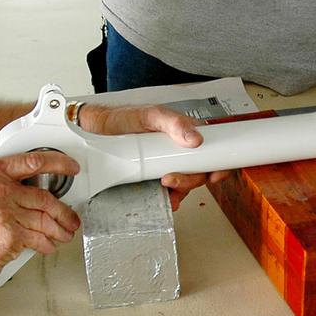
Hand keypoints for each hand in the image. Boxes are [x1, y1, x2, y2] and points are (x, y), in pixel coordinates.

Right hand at [0, 151, 82, 279]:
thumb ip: (0, 176)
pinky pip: (40, 237)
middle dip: (64, 211)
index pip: (34, 162)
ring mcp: (5, 212)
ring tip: (65, 232)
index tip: (71, 167)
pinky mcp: (11, 234)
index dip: (58, 163)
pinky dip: (48, 243)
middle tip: (71, 217)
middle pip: (46, 197)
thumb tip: (31, 174)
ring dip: (61, 229)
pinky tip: (49, 244)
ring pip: (46, 219)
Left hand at [77, 103, 227, 208]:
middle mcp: (180, 150)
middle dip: (191, 180)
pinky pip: (169, 191)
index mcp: (186, 133)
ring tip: (165, 189)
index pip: (213, 150)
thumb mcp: (151, 115)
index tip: (214, 175)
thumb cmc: (125, 119)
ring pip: (186, 184)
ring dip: (180, 191)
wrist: (96, 131)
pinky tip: (163, 199)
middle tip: (172, 180)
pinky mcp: (154, 177)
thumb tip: (195, 139)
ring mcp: (168, 164)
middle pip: (200, 172)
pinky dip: (169, 198)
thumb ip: (173, 123)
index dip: (219, 164)